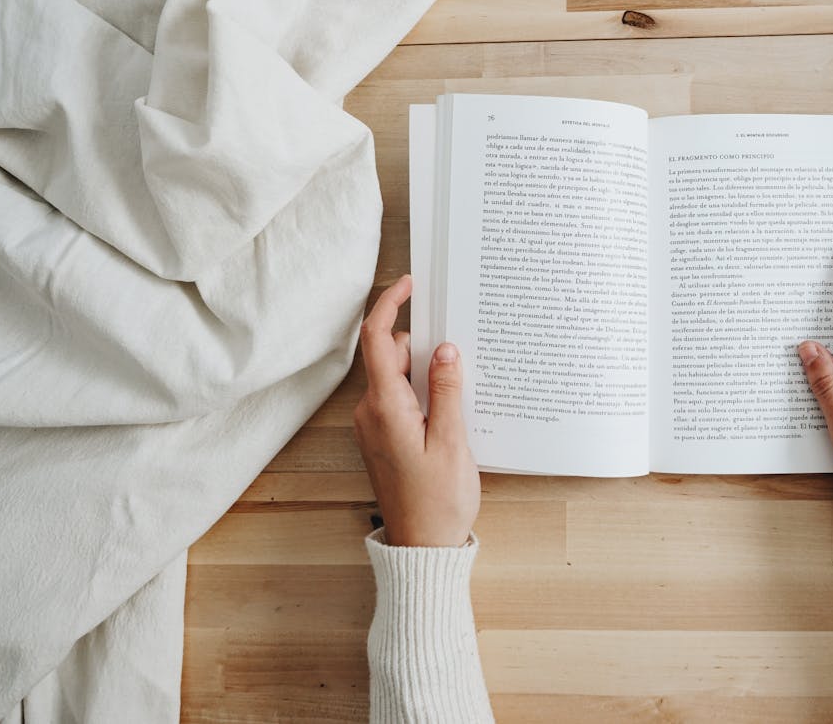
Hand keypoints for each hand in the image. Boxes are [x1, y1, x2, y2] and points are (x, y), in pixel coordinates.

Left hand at [353, 274, 479, 547]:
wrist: (422, 547)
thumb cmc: (438, 501)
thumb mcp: (452, 441)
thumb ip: (447, 390)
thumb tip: (445, 350)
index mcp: (384, 407)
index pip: (378, 339)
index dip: (390, 304)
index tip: (409, 284)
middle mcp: (370, 412)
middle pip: (391, 355)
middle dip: (423, 345)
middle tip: (461, 348)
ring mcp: (374, 426)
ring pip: (396, 378)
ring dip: (425, 372)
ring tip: (462, 386)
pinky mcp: (383, 439)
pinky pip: (399, 400)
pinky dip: (421, 392)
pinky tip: (450, 407)